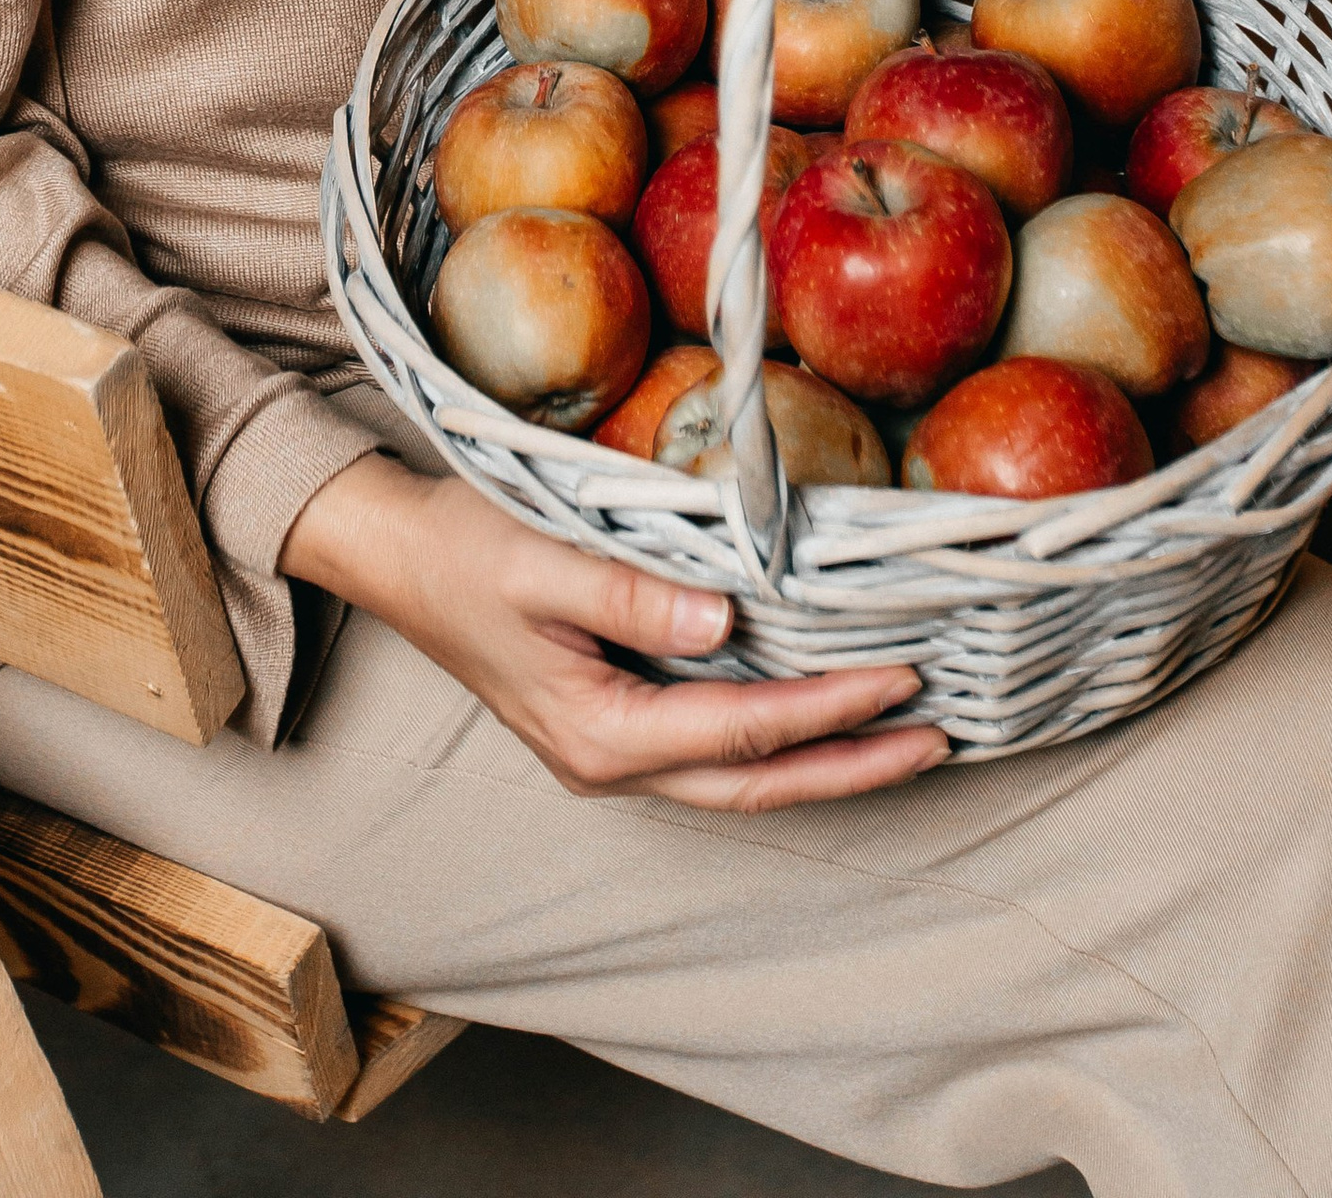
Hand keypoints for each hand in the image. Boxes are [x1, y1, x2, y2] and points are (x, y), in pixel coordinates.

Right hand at [281, 455, 947, 808]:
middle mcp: (610, 760)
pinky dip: (780, 736)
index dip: (827, 708)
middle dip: (851, 766)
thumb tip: (725, 623)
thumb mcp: (542, 560)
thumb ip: (633, 594)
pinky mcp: (614, 719)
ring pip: (739, 776)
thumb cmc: (464, 548)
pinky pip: (715, 746)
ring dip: (824, 759)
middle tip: (937, 740)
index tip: (900, 677)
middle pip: (754, 784)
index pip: (741, 732)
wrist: (395, 554)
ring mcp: (611, 748)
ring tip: (904, 734)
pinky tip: (821, 707)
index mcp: (597, 733)